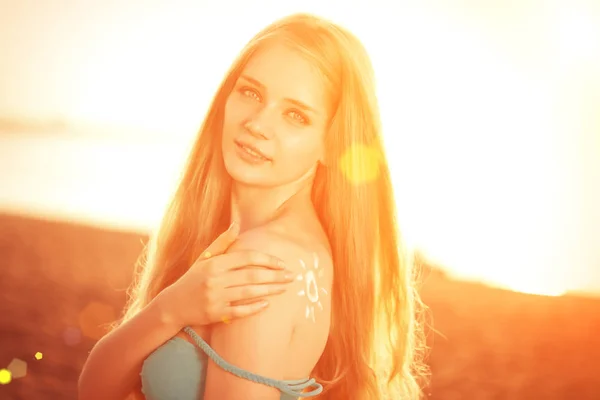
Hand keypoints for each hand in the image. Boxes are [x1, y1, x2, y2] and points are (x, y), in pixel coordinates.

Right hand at [159, 222, 294, 327]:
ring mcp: (216, 297)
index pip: (247, 257)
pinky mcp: (216, 313)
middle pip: (252, 275)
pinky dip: (254, 307)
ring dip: (270, 290)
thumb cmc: (193, 279)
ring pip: (249, 292)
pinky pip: (239, 310)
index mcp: (215, 263)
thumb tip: (236, 224)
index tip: (282, 263)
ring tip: (284, 288)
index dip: (267, 260)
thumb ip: (222, 242)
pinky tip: (267, 304)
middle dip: (275, 275)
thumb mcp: (205, 258)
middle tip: (291, 276)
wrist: (173, 305)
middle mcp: (216, 279)